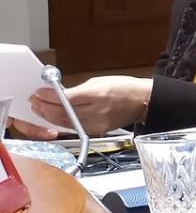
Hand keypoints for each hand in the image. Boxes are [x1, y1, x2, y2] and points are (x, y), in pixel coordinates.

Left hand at [14, 77, 150, 139]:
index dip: (48, 96)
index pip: (65, 98)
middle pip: (61, 113)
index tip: (39, 92)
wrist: (142, 102)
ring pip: (64, 123)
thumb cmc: (124, 88)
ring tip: (40, 108)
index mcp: (97, 95)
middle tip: (35, 100)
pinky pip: (72, 127)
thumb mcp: (98, 82)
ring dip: (48, 116)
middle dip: (44, 107)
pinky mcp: (96, 131)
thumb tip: (56, 94)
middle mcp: (96, 111)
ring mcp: (96, 124)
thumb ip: (76, 90)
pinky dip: (60, 122)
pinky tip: (54, 116)